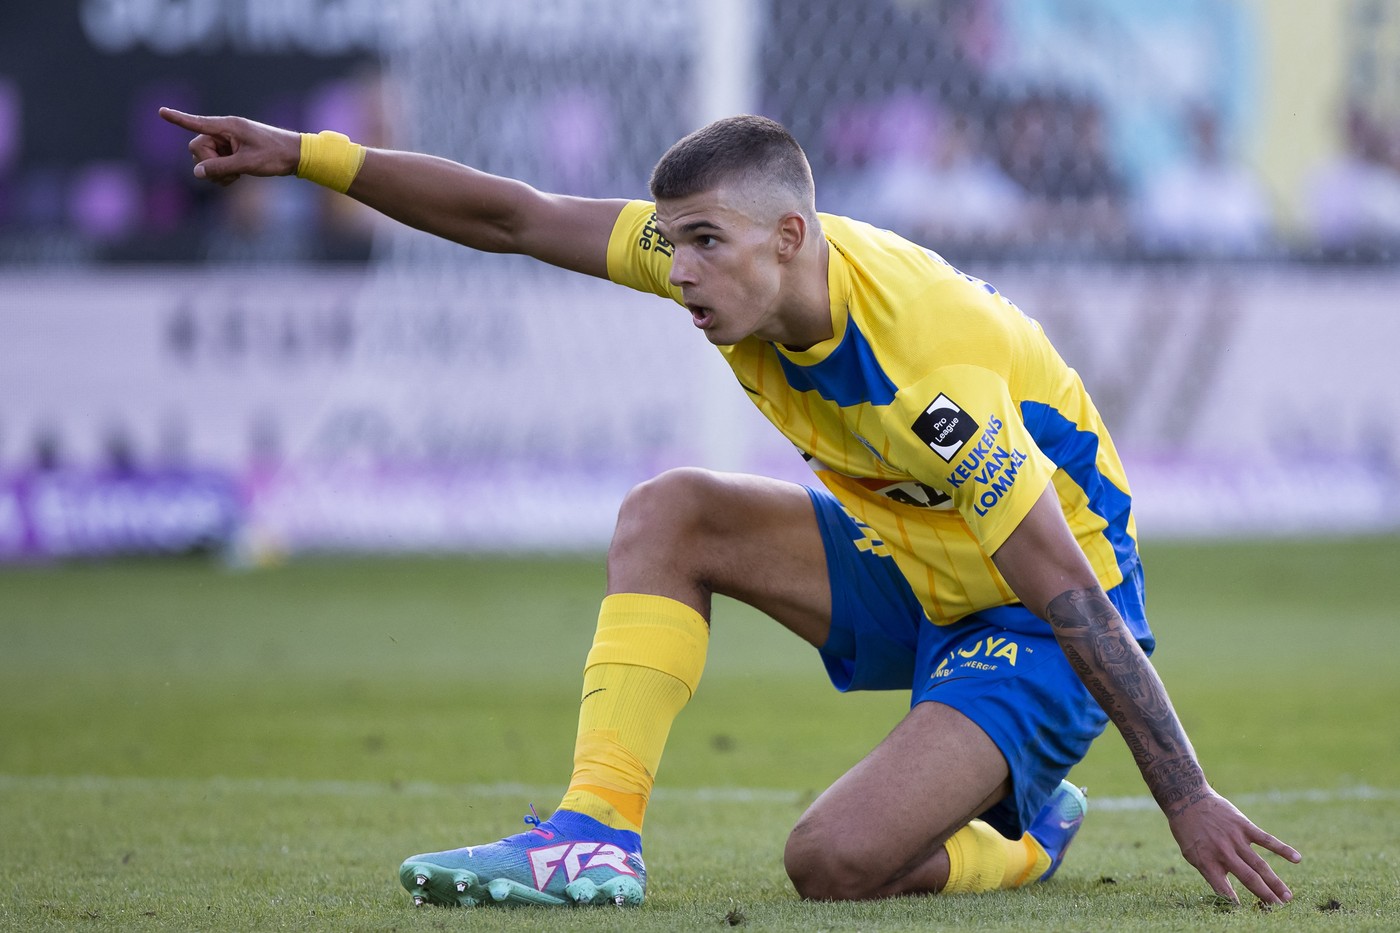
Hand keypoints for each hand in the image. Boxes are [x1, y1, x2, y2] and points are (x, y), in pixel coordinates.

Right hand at [158, 108, 300, 185]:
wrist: (297, 156)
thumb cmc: (275, 155)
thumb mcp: (247, 164)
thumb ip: (220, 168)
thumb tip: (196, 172)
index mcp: (228, 126)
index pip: (197, 123)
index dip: (179, 119)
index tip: (161, 111)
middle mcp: (225, 131)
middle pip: (198, 148)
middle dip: (209, 164)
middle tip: (231, 173)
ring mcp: (228, 142)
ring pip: (206, 159)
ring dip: (217, 171)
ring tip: (238, 176)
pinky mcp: (233, 151)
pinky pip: (216, 164)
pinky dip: (223, 173)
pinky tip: (238, 176)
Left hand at [1167, 788, 1300, 905]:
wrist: (1187, 800)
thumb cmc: (1189, 831)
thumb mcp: (1191, 854)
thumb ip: (1211, 871)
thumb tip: (1228, 895)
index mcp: (1207, 863)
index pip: (1224, 890)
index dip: (1235, 904)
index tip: (1248, 914)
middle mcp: (1223, 853)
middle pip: (1249, 879)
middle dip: (1265, 896)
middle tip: (1279, 909)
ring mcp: (1235, 839)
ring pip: (1260, 865)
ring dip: (1275, 882)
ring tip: (1288, 897)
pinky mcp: (1244, 826)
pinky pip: (1266, 839)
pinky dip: (1283, 849)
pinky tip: (1298, 859)